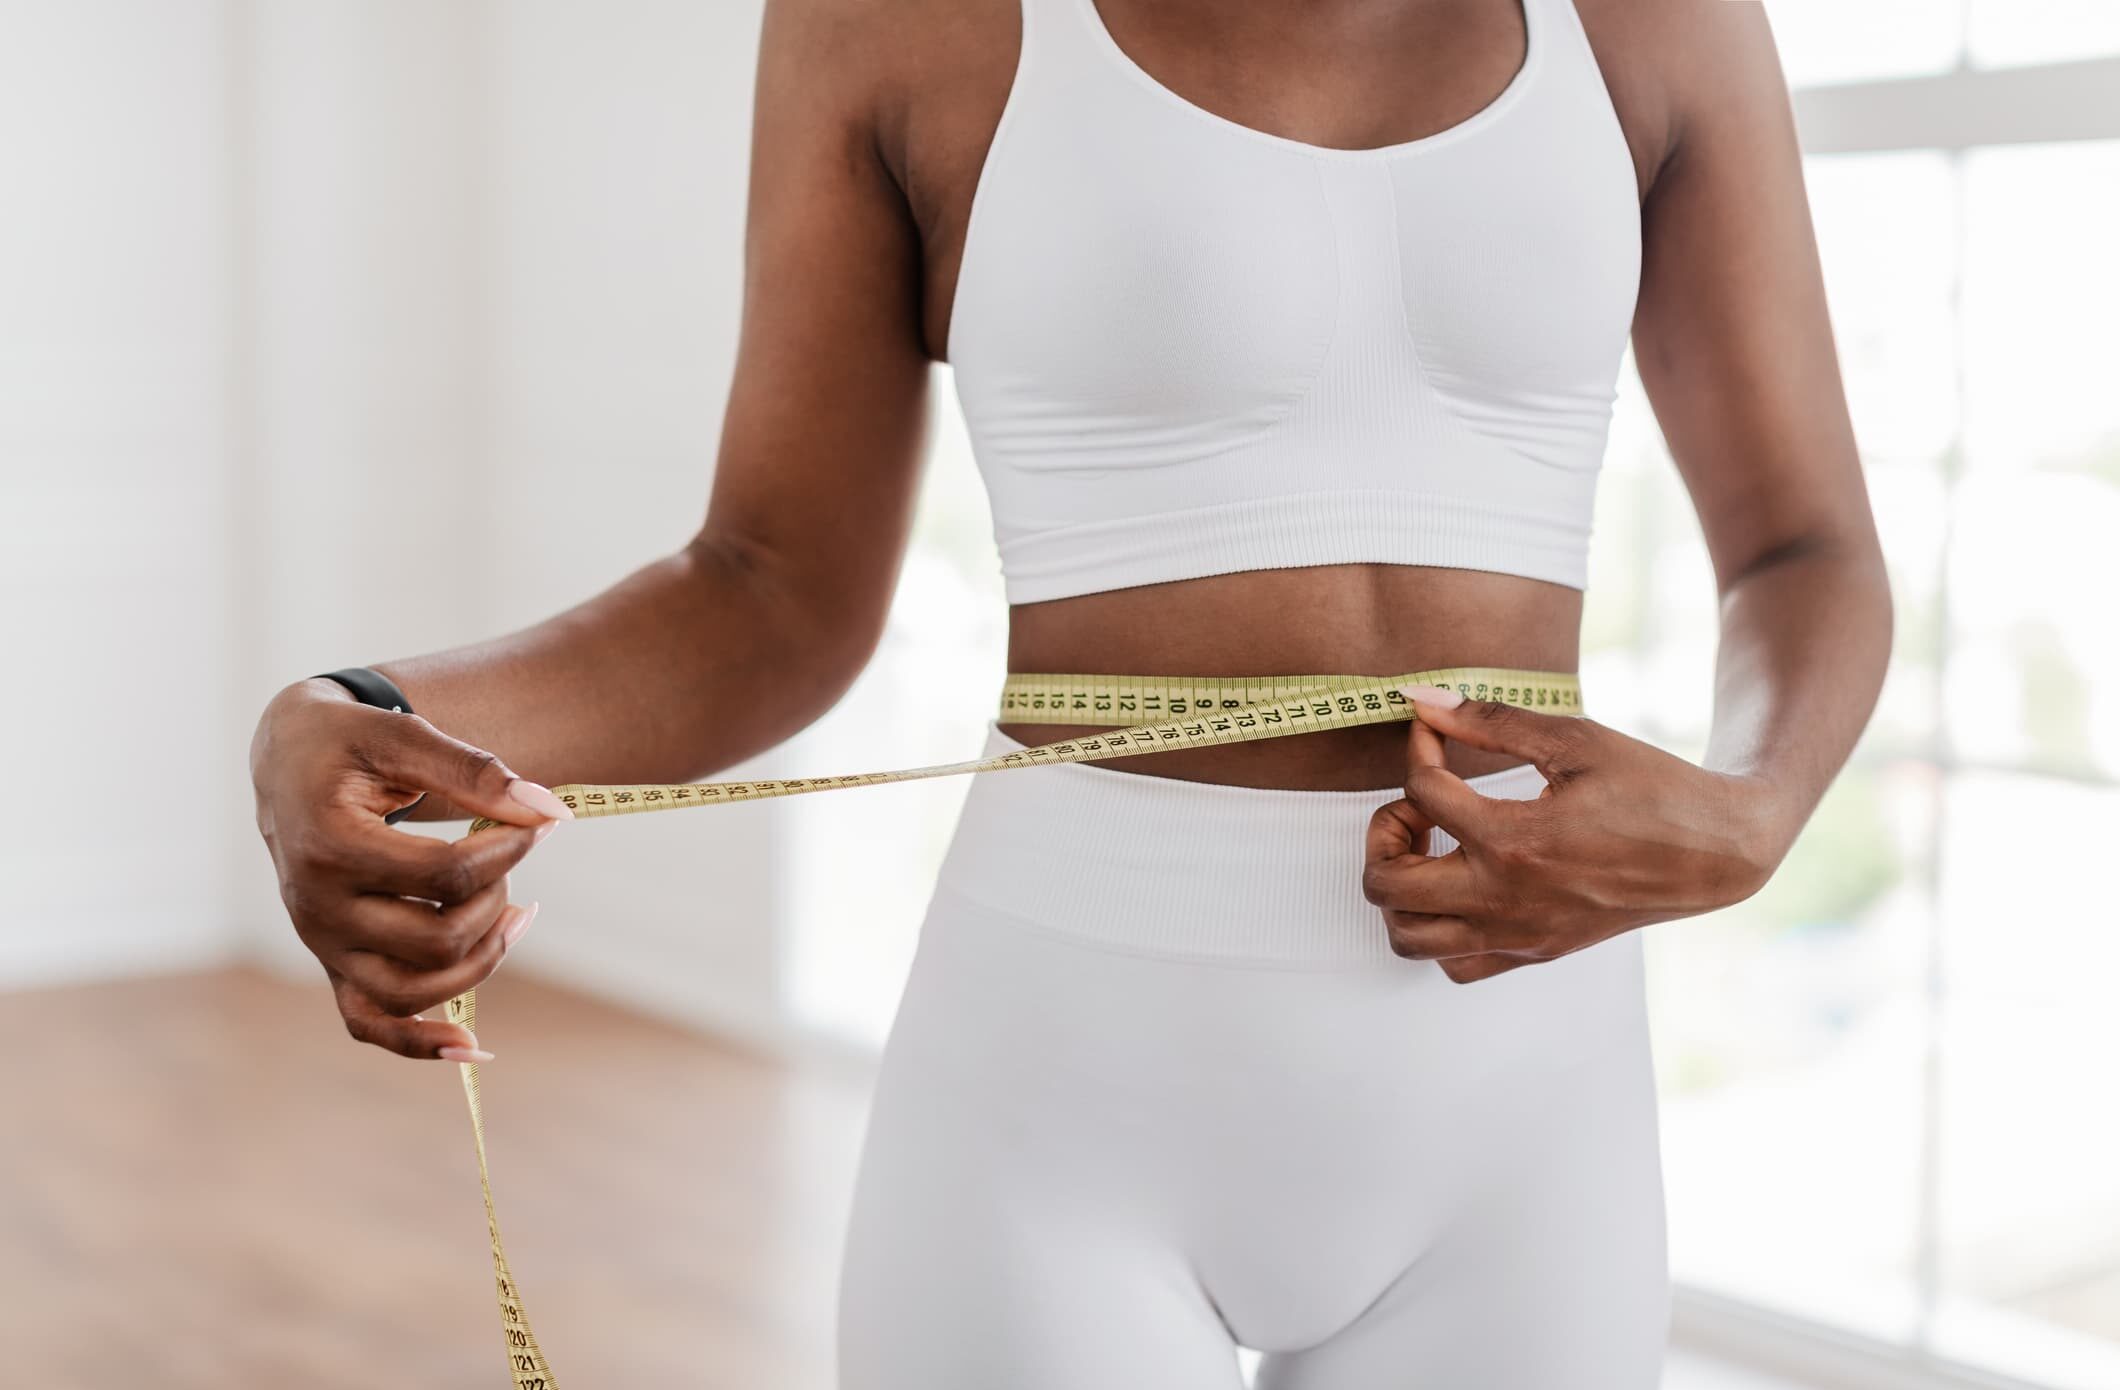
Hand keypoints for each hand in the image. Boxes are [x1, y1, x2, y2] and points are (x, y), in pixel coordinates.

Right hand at [250, 678, 571, 1058]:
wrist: (288, 761)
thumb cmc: (350, 742)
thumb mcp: (405, 735)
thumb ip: (475, 771)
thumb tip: (549, 811)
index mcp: (329, 847)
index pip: (446, 875)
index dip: (509, 850)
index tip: (535, 823)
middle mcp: (317, 908)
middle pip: (438, 939)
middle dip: (497, 898)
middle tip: (510, 855)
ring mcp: (323, 944)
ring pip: (414, 992)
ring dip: (483, 958)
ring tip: (516, 911)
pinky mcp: (333, 963)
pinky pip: (370, 1023)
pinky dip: (420, 1043)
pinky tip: (474, 1046)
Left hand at [1361, 684, 1786, 983]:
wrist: (1713, 852)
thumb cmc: (1651, 789)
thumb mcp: (1574, 739)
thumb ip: (1490, 721)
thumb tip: (1423, 702)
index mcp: (1514, 841)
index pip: (1421, 791)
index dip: (1417, 747)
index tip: (1431, 732)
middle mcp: (1506, 899)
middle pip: (1385, 884)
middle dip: (1384, 832)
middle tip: (1417, 805)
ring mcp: (1518, 934)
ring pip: (1407, 937)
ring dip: (1400, 889)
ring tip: (1432, 849)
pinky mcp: (1534, 953)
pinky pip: (1454, 964)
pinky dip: (1437, 929)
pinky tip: (1460, 885)